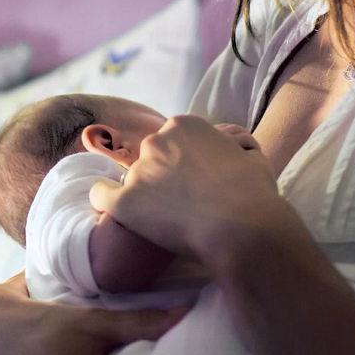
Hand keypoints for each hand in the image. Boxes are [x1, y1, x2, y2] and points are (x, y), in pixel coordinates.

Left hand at [90, 115, 285, 262]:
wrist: (243, 230)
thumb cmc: (254, 194)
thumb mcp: (250, 155)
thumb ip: (231, 143)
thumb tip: (228, 140)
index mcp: (184, 125)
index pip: (171, 141)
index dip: (182, 163)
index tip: (193, 182)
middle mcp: (156, 141)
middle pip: (150, 158)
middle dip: (163, 176)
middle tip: (182, 202)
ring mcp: (138, 171)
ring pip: (131, 180)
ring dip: (145, 195)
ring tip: (168, 219)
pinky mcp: (124, 201)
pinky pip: (101, 196)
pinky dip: (107, 202)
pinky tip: (121, 213)